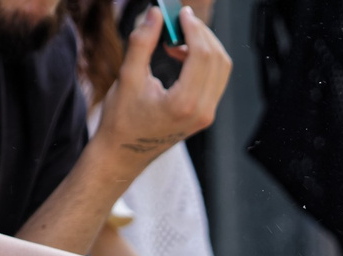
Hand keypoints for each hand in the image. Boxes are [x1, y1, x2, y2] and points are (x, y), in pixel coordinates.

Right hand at [94, 5, 230, 161]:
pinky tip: (180, 54)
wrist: (124, 153)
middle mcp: (202, 112)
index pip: (202, 55)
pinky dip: (204, 60)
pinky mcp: (205, 114)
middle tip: (179, 20)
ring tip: (175, 40)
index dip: (194, 28)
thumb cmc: (121, 119)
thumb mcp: (127, 77)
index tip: (181, 13)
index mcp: (184, 104)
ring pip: (221, 69)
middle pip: (218, 59)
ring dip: (204, 46)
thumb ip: (142, 42)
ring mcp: (207, 115)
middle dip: (201, 33)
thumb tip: (156, 13)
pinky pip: (215, 79)